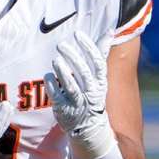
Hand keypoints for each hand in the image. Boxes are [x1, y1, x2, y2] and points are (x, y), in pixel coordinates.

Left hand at [43, 31, 117, 158]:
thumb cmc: (92, 93)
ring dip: (62, 71)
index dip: (88, 47)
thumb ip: (102, 53)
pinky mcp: (64, 110)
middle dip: (72, 57)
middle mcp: (91, 92)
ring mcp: (77, 103)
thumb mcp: (100, 76)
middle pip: (83, 73)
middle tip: (61, 45)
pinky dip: (52, 84)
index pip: (98, 62)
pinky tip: (48, 74)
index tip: (78, 34)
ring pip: (71, 86)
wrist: (89, 127)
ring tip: (55, 59)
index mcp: (101, 82)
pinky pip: (56, 96)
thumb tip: (110, 31)